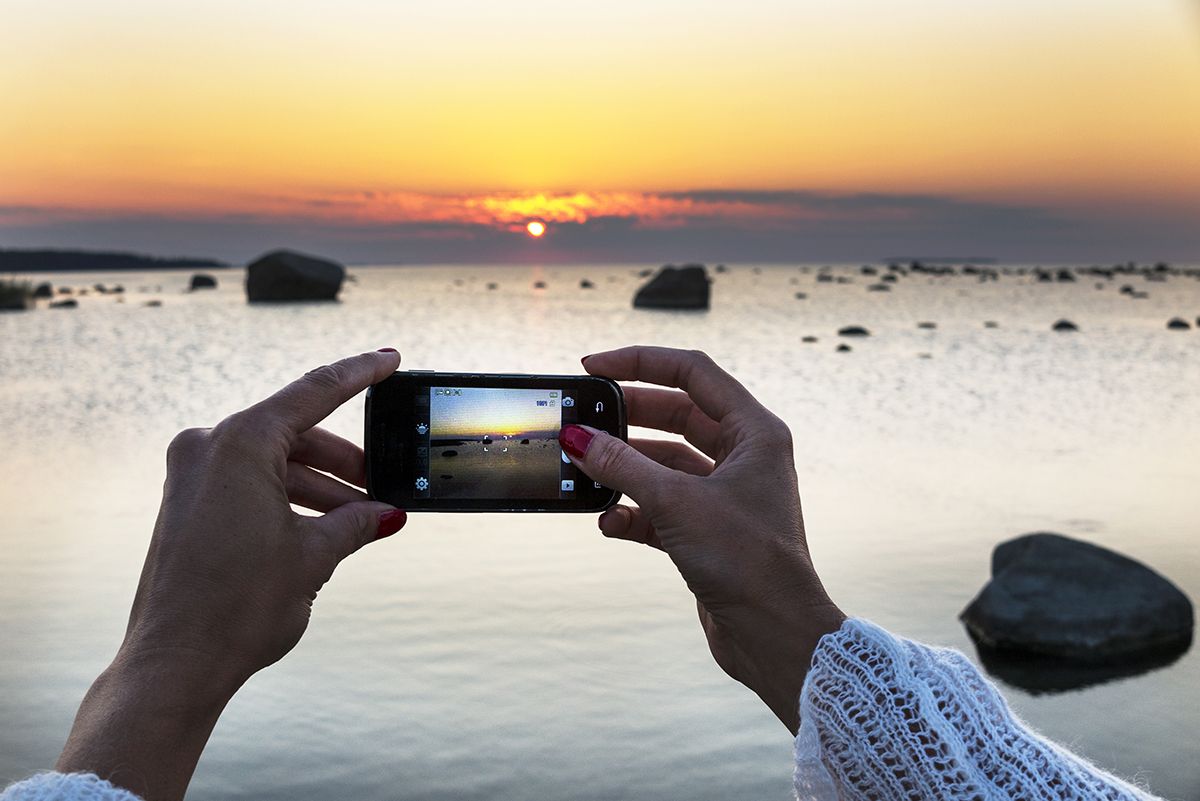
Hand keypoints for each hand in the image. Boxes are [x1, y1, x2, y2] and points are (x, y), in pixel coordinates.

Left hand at [56, 349, 407, 800]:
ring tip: (362, 522)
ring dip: (322, 489)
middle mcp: (208, 449)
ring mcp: (193, 477)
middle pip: (297, 436)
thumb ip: (354, 522)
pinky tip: (326, 530)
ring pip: (276, 464)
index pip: (314, 392)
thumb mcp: (313, 555)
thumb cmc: (237, 606)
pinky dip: (291, 501)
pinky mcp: (189, 505)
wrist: (176, 664)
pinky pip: (252, 485)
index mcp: (238, 443)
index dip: (360, 374)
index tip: (389, 359)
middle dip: (346, 464)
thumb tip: (385, 514)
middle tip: (385, 488)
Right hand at [559, 346, 843, 732]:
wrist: (775, 636)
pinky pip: (661, 506)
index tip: (594, 366)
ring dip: (625, 470)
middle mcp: (744, 457)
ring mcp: (726, 495)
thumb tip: (580, 439)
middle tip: (583, 419)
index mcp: (755, 432)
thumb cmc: (748, 561)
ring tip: (587, 472)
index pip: (693, 373)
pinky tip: (609, 521)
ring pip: (663, 463)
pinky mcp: (708, 531)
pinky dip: (633, 511)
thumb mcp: (677, 503)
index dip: (641, 362)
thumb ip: (623, 466)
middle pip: (676, 415)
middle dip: (627, 418)